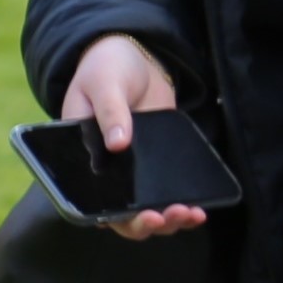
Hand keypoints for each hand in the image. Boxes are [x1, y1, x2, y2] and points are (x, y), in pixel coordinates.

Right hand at [61, 33, 207, 240]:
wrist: (134, 59)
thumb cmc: (105, 71)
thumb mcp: (102, 85)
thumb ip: (109, 112)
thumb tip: (118, 144)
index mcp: (81, 159)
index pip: (94, 202)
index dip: (117, 217)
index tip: (143, 217)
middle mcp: (107, 173)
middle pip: (125, 215)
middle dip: (150, 222)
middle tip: (174, 214)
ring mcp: (134, 172)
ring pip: (149, 209)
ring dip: (171, 219)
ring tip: (193, 214)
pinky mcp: (159, 165)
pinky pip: (169, 192)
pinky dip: (185, 203)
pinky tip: (202, 207)